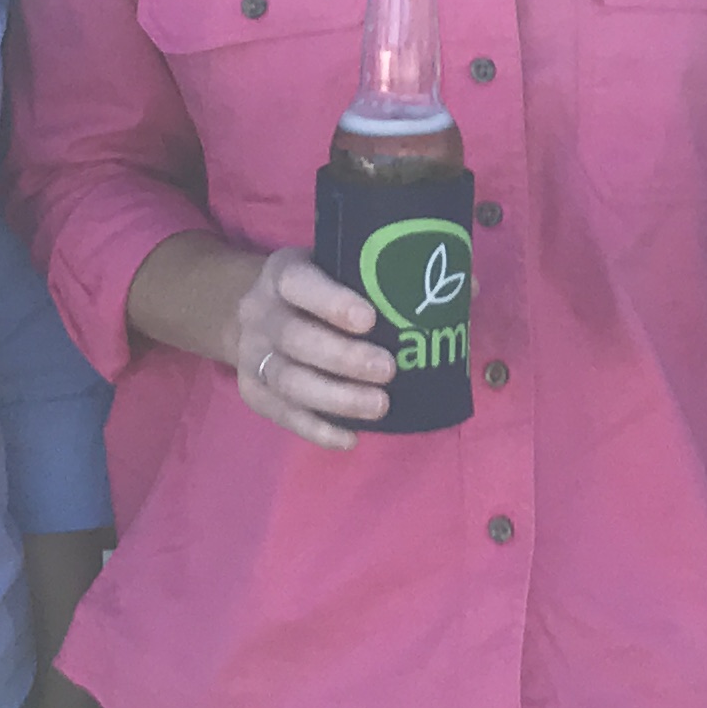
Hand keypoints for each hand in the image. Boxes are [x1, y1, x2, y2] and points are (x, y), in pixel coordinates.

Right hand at [229, 246, 393, 451]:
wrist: (255, 314)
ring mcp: (252, 356)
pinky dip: (319, 430)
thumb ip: (376, 279)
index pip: (298, 283)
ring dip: (337, 398)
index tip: (369, 320)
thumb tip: (455, 291)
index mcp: (282, 275)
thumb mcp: (334, 269)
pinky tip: (352, 438)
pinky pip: (284, 415)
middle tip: (388, 369)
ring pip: (289, 382)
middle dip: (344, 357)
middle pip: (295, 338)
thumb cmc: (316, 292)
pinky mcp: (253, 392)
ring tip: (380, 406)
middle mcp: (260, 315)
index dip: (332, 303)